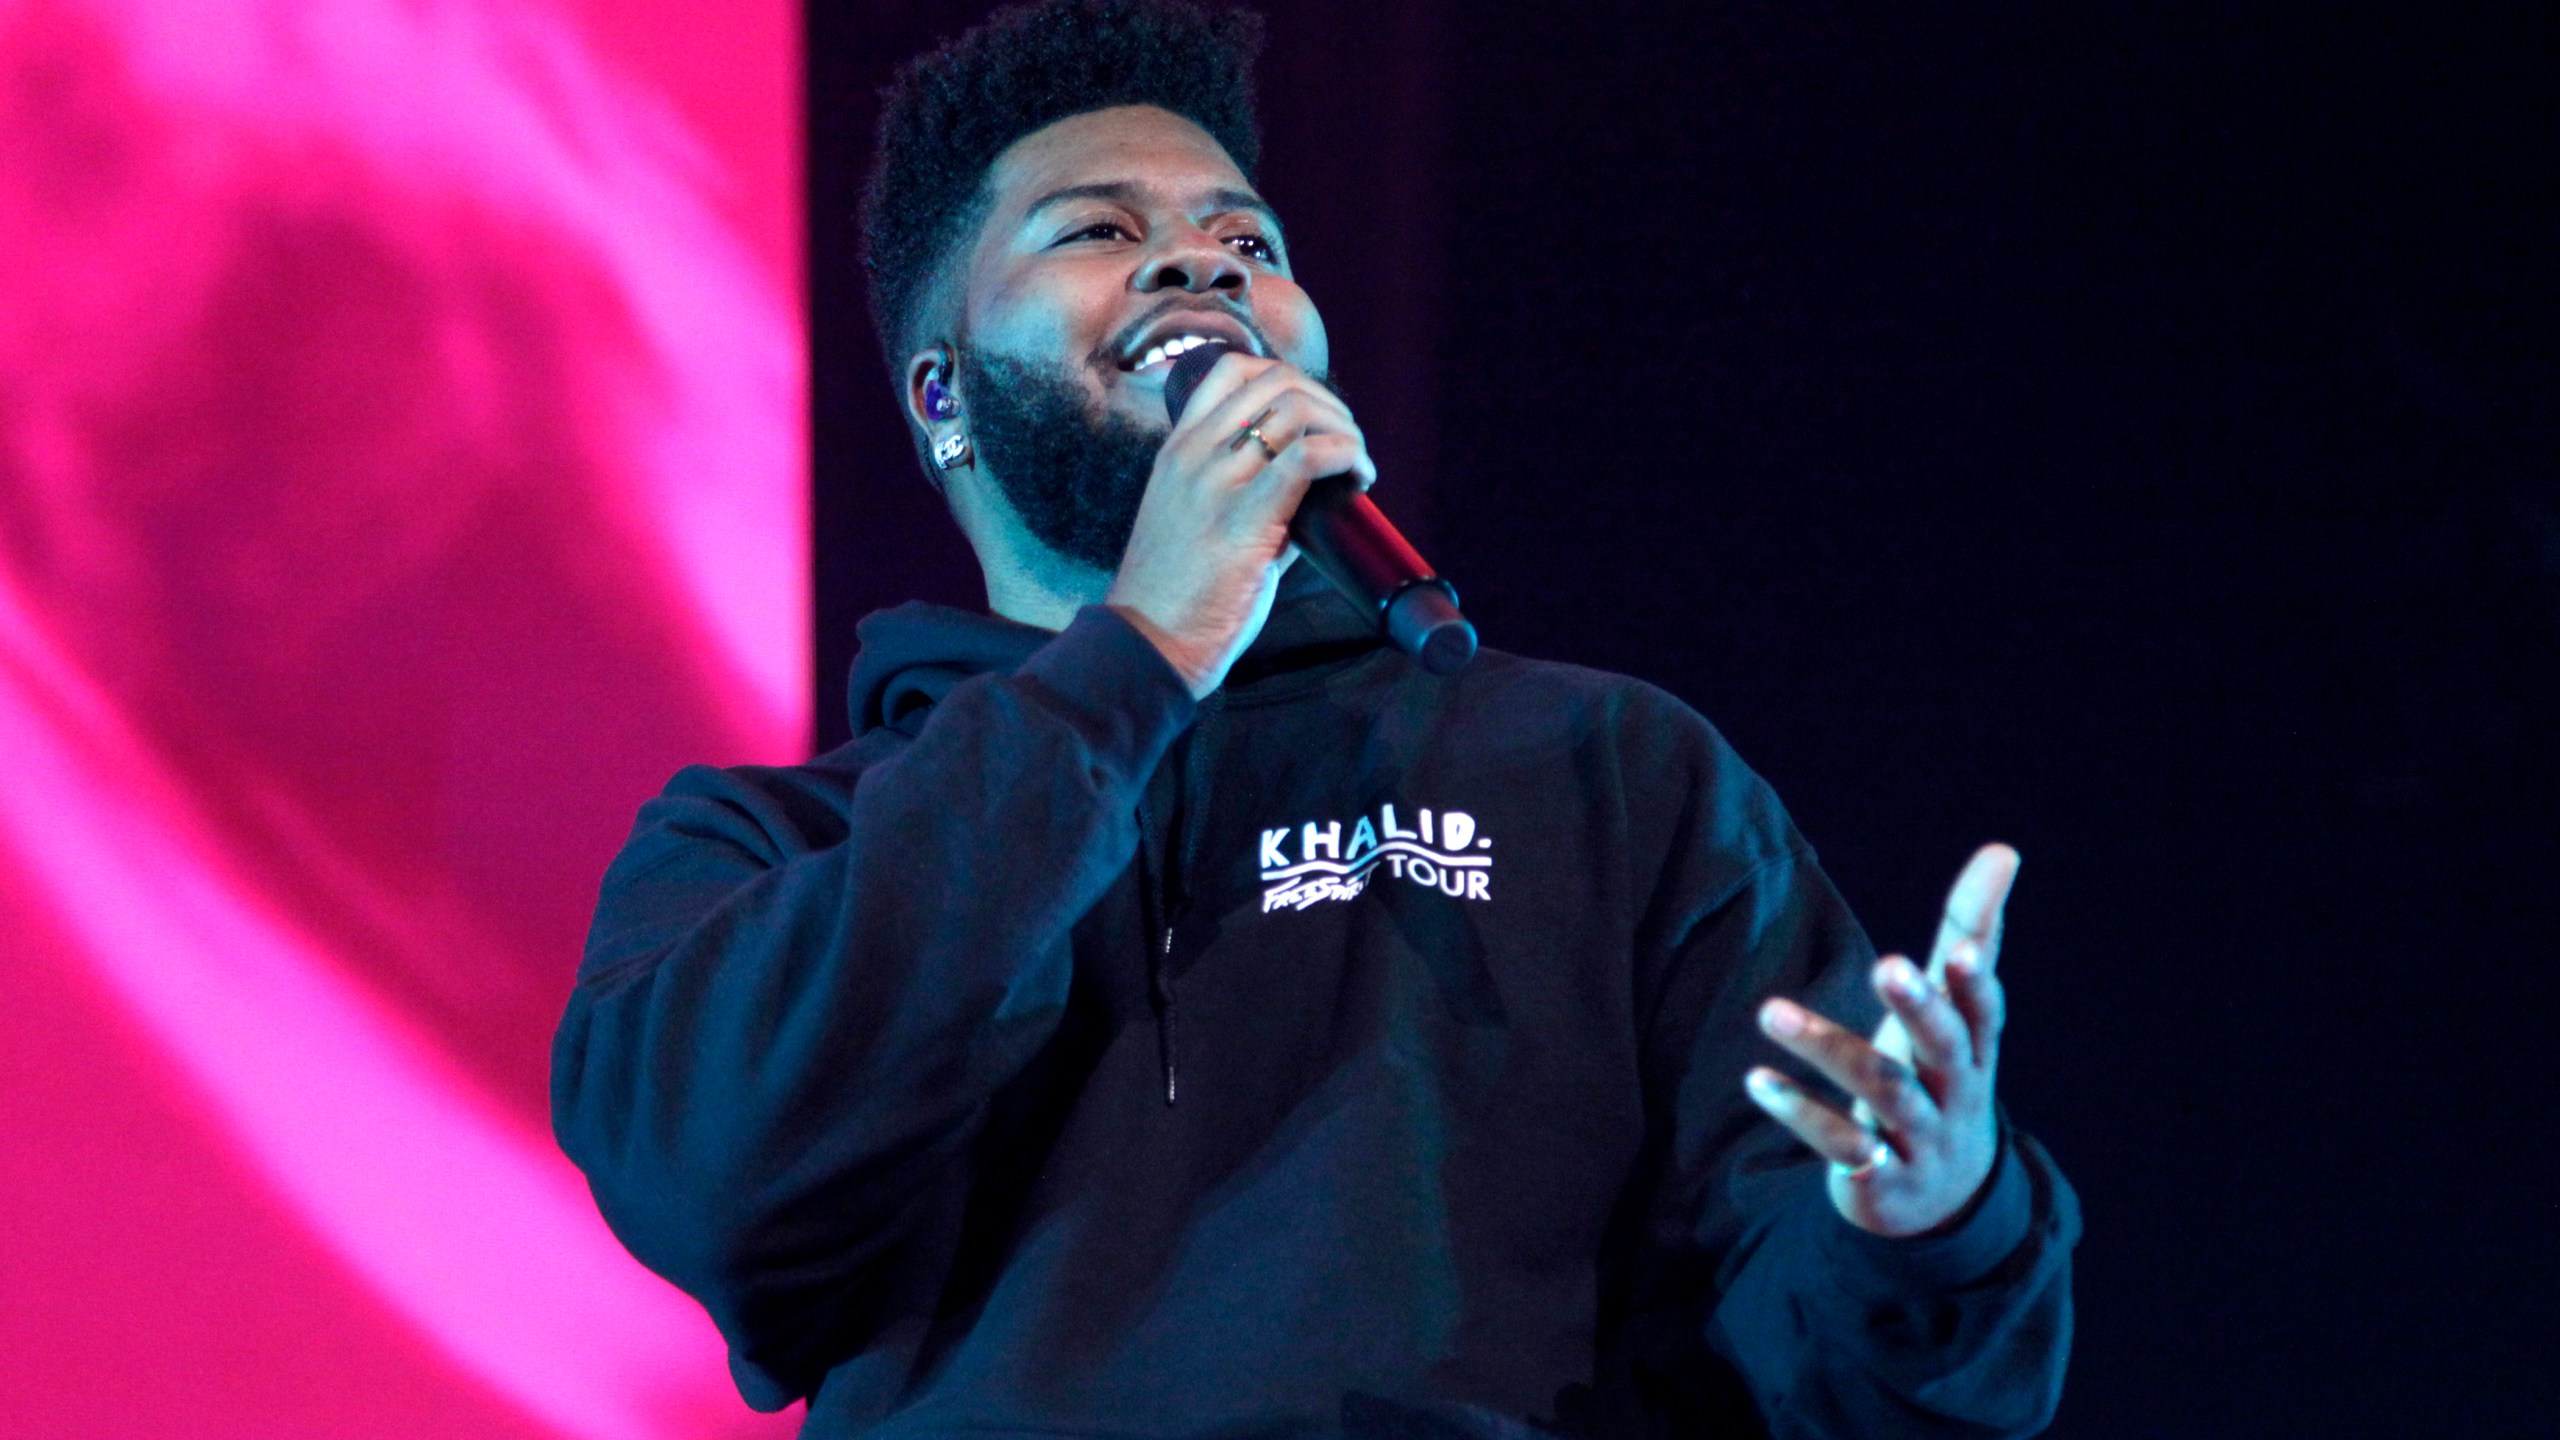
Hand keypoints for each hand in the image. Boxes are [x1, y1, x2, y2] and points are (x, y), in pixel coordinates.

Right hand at [1106, 353, 1373, 696]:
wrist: (1150, 644)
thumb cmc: (1177, 597)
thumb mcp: (1198, 522)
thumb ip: (1245, 494)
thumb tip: (1312, 490)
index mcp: (1177, 449)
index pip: (1233, 369)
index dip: (1289, 381)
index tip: (1315, 421)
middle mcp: (1194, 454)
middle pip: (1276, 382)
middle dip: (1328, 405)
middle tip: (1348, 447)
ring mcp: (1216, 481)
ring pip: (1297, 410)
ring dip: (1344, 430)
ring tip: (1357, 466)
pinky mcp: (1245, 517)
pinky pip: (1308, 456)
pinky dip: (1347, 455)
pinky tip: (1359, 479)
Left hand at [1743, 844, 2017, 1236]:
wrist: (1941, 1201)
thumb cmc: (1942, 1078)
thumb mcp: (1956, 1014)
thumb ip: (1971, 933)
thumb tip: (2002, 848)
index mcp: (1974, 1050)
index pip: (1982, 1012)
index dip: (1973, 983)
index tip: (1961, 950)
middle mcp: (1955, 1094)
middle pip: (1944, 1050)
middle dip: (1919, 1007)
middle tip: (1886, 965)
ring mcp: (1921, 1140)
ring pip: (1883, 1093)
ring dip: (1829, 1049)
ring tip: (1769, 1011)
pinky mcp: (1881, 1180)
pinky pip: (1843, 1147)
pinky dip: (1801, 1114)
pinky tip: (1756, 1080)